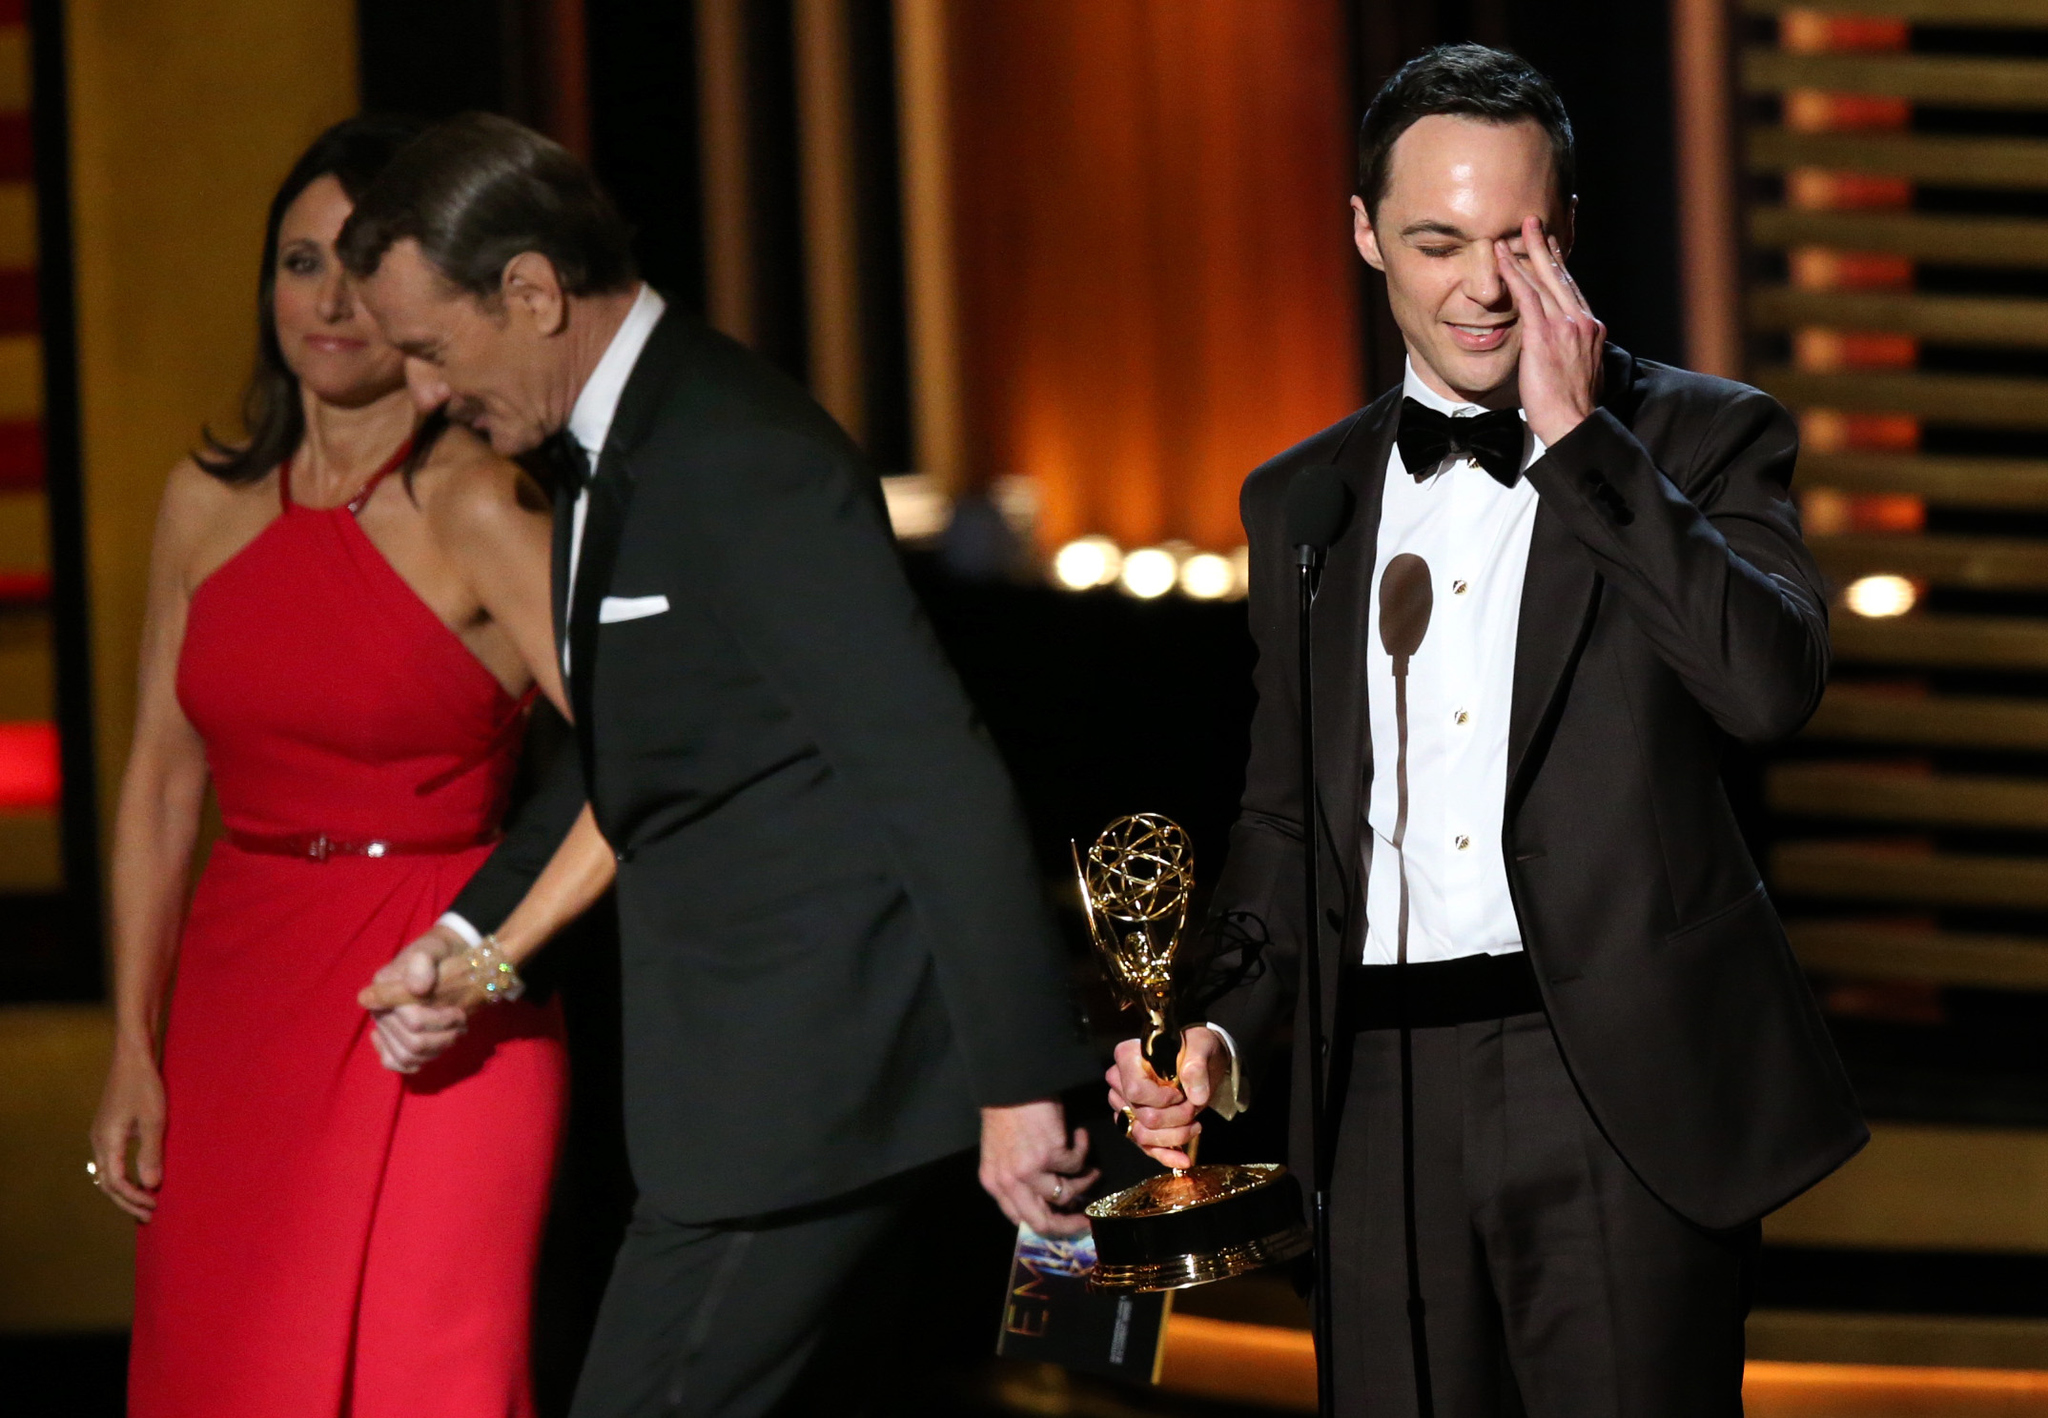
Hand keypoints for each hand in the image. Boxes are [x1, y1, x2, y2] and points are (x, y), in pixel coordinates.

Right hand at [90, 1039, 164, 1221]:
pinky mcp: (109, 1129)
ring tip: (145, 1203)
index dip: (134, 1198)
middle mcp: (99, 1141)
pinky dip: (124, 1176)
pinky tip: (140, 1179)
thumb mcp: (154, 1120)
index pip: (116, 1182)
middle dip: (128, 1201)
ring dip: (125, 1191)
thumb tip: (151, 1186)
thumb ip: (151, 1153)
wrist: (133, 1057)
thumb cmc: (145, 1085)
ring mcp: (102, 1135)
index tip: (155, 1206)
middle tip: (150, 1216)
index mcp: (107, 1141)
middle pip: (108, 1183)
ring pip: (108, 1174)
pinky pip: (112, 1162)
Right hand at [357, 925, 475, 1072]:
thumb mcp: (433, 949)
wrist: (444, 959)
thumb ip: (423, 964)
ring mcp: (384, 1027)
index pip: (413, 1021)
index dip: (440, 1021)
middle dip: (444, 1037)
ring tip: (453, 1034)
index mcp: (384, 988)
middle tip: (461, 1024)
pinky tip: (431, 1050)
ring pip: (407, 1056)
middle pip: (412, 1043)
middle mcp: (380, 1011)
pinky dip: (416, 1062)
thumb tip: (417, 988)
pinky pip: (394, 1062)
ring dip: (436, 1050)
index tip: (458, 1013)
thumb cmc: (439, 954)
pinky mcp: (391, 1039)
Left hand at [978, 1098, 1098, 1237]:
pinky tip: (1079, 1135)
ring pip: (1065, 1195)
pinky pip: (1076, 1164)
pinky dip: (1083, 1149)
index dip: (1049, 1225)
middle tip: (1088, 1217)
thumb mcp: (1004, 1154)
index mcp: (995, 1184)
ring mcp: (1028, 1170)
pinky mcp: (1049, 1153)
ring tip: (1090, 1167)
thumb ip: (1018, 1181)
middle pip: (1042, 1222)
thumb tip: (1050, 1200)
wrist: (1011, 1082)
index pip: (1022, 1221)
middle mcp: (1009, 1182)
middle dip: (1070, 1224)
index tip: (1067, 1219)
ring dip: (1084, 1182)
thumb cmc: (1008, 1113)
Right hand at [1105, 1026, 1224, 1169]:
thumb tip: (1197, 1096)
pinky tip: (1184, 1158)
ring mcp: (1124, 1106)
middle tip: (1194, 1107)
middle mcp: (1119, 1082)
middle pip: (1143, 1116)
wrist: (1200, 1064)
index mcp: (1127, 1057)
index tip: (1181, 1094)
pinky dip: (1167, 1155)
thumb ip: (1197, 1067)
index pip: (1135, 1091)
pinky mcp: (1135, 1124)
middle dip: (1176, 1118)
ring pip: (1142, 1135)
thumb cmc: (1195, 1050)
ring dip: (1175, 1136)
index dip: (1162, 1100)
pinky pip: (1145, 1148)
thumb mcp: (1201, 1048)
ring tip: (1195, 1124)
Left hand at [1495, 214, 1604, 446]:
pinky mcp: (1545, 336)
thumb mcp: (1580, 369)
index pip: (1572, 289)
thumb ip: (1573, 349)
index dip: (1560, 265)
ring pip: (1544, 280)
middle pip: (1561, 275)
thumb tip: (1563, 346)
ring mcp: (1565, 326)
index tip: (1553, 246)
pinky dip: (1513, 275)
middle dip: (1546, 245)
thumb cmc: (1572, 405)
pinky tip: (1500, 260)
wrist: (1574, 422)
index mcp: (1590, 328)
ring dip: (1527, 252)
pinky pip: (1526, 298)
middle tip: (1533, 222)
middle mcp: (1582, 321)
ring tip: (1515, 230)